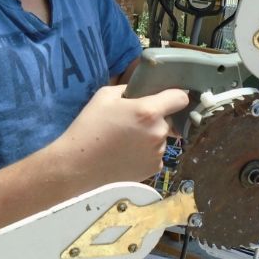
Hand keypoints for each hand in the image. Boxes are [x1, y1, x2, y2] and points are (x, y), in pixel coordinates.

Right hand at [59, 84, 189, 183]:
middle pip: (167, 119)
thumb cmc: (89, 126)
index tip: (166, 98)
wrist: (78, 165)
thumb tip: (142, 91)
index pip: (180, 98)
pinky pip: (155, 154)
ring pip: (161, 137)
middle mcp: (158, 132)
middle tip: (131, 123)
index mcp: (149, 111)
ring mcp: (158, 153)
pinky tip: (127, 154)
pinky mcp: (154, 169)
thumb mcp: (105, 95)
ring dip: (150, 136)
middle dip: (155, 118)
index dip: (174, 95)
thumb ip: (129, 89)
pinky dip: (146, 152)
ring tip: (126, 141)